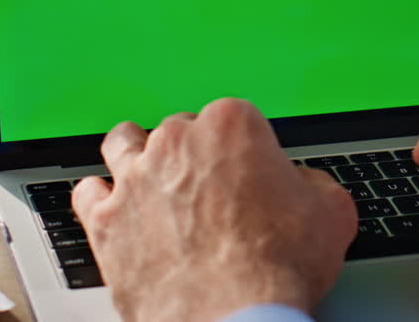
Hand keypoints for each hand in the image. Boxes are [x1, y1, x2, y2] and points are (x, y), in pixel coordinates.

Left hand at [72, 99, 356, 321]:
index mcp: (231, 126)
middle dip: (194, 155)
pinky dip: (99, 198)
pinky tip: (113, 208)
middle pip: (180, 130)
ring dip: (137, 156)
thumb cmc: (277, 268)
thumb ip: (312, 183)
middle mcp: (177, 142)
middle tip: (210, 189)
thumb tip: (303, 186)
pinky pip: (88, 193)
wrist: (232, 318)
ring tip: (151, 176)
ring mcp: (135, 178)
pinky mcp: (105, 220)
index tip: (250, 172)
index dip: (245, 148)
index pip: (234, 118)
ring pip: (124, 144)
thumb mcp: (331, 213)